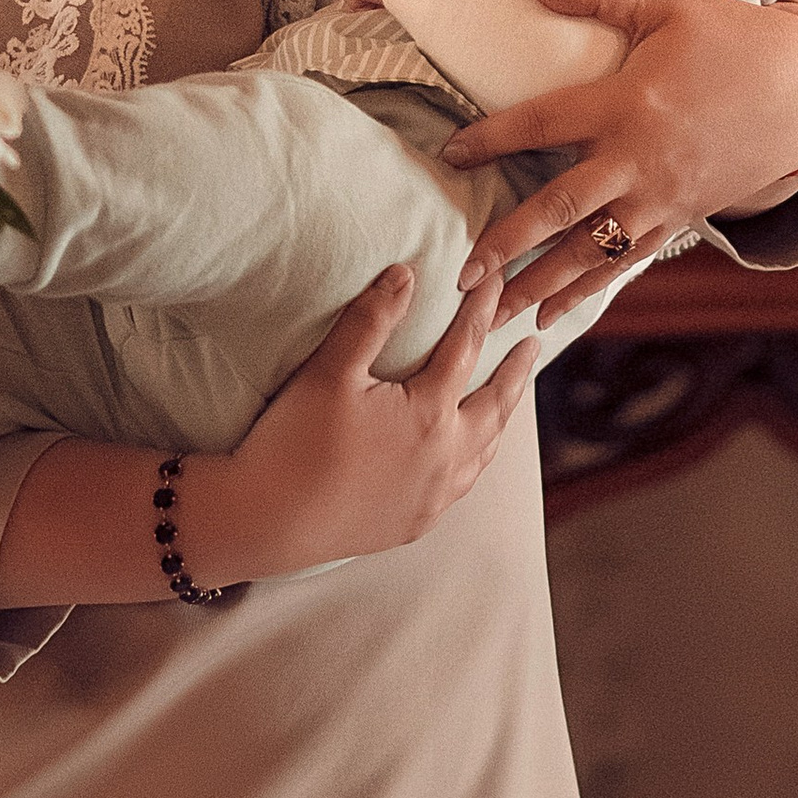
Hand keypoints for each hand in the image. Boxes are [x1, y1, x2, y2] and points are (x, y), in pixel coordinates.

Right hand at [198, 266, 534, 576]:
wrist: (264, 522)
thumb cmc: (294, 442)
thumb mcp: (329, 371)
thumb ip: (372, 319)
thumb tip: (405, 274)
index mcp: (430, 416)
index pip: (466, 348)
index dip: (481, 309)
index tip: (494, 280)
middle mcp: (445, 460)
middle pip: (494, 406)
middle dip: (516, 372)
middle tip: (532, 346)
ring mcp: (433, 497)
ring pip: (484, 452)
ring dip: (500, 418)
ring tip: (507, 397)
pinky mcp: (414, 523)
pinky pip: (462, 486)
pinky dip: (476, 460)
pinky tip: (466, 457)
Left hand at [442, 0, 797, 330]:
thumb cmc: (731, 38)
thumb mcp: (667, 2)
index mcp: (626, 104)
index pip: (542, 124)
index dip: (491, 138)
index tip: (450, 151)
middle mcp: (638, 160)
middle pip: (560, 209)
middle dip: (508, 244)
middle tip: (462, 273)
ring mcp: (661, 198)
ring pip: (591, 252)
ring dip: (539, 285)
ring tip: (493, 312)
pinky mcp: (679, 218)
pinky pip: (625, 261)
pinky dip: (586, 290)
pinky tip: (551, 315)